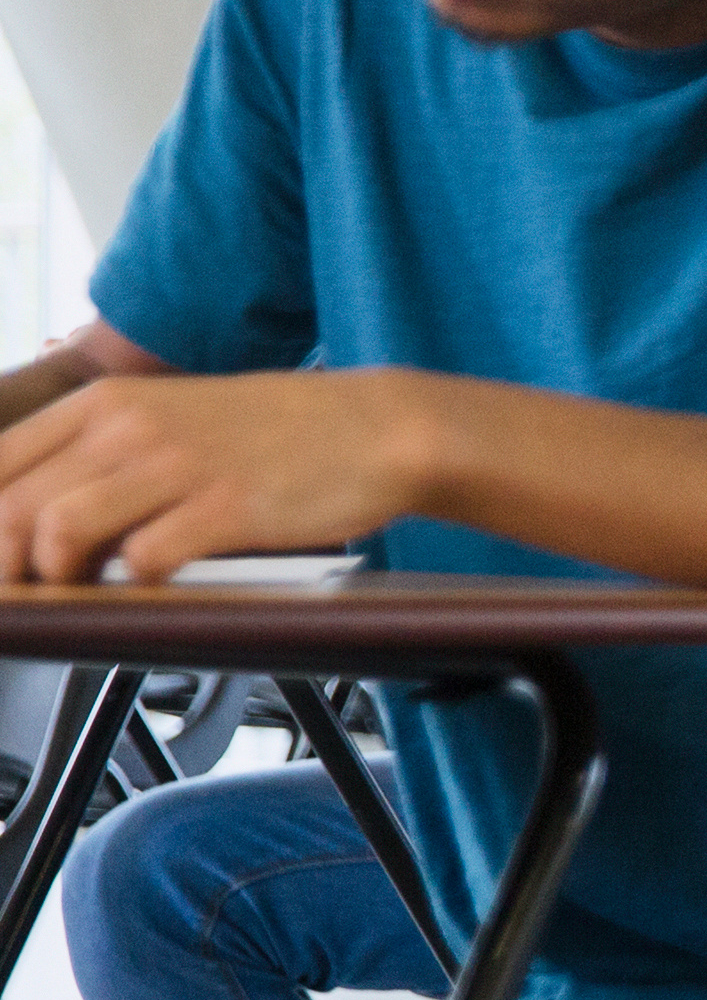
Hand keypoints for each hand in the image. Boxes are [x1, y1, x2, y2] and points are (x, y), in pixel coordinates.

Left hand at [0, 368, 432, 582]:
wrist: (376, 428)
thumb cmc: (279, 434)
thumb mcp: (172, 418)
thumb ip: (104, 456)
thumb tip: (42, 523)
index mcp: (108, 404)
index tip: (3, 564)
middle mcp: (129, 426)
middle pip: (14, 506)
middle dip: (6, 566)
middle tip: (27, 595)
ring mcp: (176, 465)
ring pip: (59, 530)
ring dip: (58, 577)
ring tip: (85, 591)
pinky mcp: (224, 507)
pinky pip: (144, 558)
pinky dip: (134, 584)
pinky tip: (154, 584)